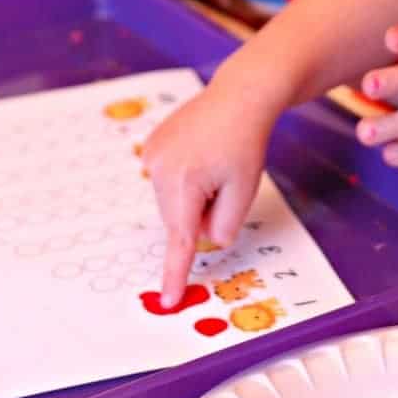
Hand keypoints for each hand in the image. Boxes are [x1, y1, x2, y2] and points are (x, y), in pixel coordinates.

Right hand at [142, 75, 272, 307]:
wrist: (239, 96)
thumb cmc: (246, 141)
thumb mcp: (245, 190)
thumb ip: (224, 225)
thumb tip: (204, 238)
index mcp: (185, 183)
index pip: (181, 240)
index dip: (175, 273)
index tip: (168, 301)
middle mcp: (160, 169)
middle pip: (179, 218)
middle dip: (200, 212)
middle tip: (225, 179)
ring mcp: (152, 154)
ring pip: (171, 200)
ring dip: (191, 194)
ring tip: (213, 161)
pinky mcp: (152, 144)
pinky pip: (166, 179)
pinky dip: (182, 178)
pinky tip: (199, 153)